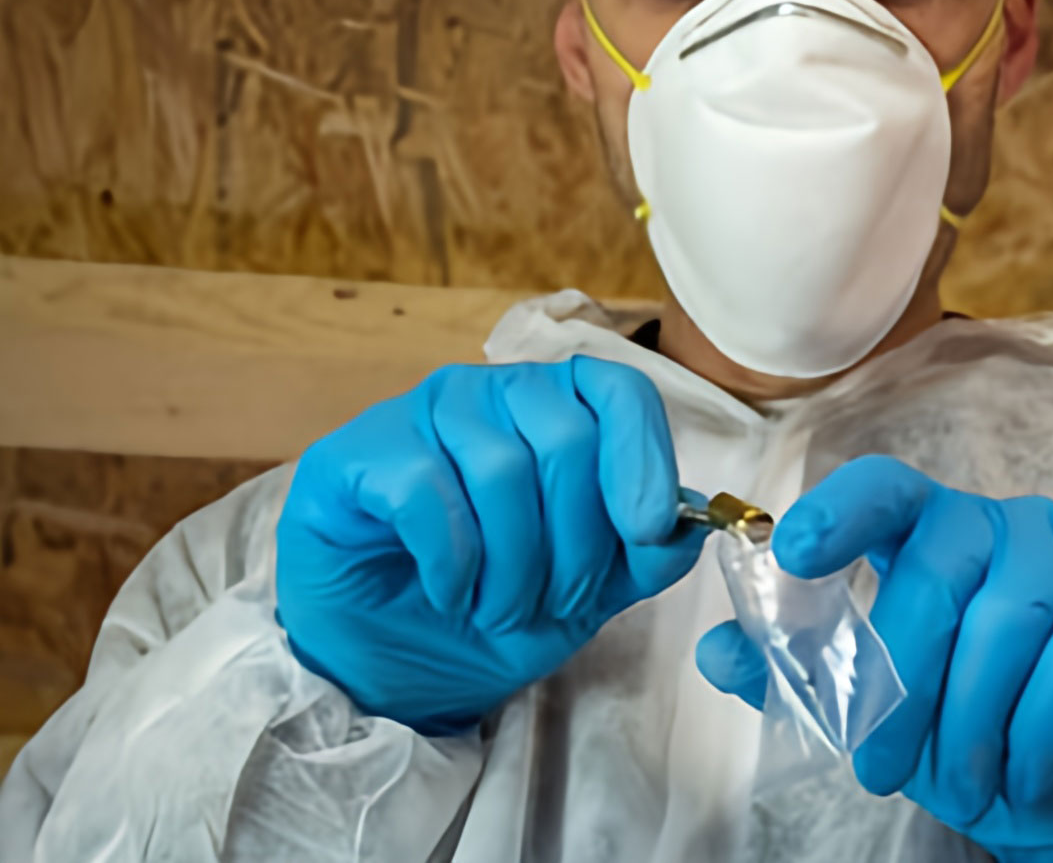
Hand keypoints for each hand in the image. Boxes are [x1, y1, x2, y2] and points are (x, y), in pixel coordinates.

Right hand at [277, 359, 703, 733]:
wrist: (389, 665)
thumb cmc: (488, 610)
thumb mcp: (590, 593)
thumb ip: (645, 553)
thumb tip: (693, 521)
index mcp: (556, 407)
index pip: (620, 392)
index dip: (643, 458)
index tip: (645, 531)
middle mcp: (491, 394)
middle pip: (566, 437)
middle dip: (574, 543)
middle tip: (553, 603)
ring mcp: (419, 415)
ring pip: (500, 467)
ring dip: (513, 565)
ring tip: (498, 609)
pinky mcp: (355, 454)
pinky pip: (425, 490)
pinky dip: (451, 559)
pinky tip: (449, 592)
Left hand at [696, 457, 1052, 861]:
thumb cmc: (993, 741)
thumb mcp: (891, 720)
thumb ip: (807, 677)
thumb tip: (716, 648)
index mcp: (943, 536)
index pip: (889, 490)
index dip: (841, 510)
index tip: (795, 551)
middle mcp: (1014, 528)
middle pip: (937, 569)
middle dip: (898, 679)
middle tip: (877, 767)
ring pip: (1005, 623)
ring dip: (969, 721)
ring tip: (964, 786)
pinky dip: (1037, 736)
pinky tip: (1028, 775)